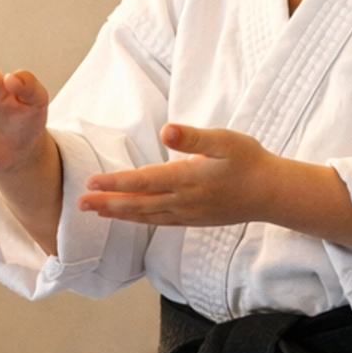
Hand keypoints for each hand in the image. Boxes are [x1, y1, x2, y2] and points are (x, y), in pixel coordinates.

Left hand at [81, 124, 351, 247]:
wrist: (272, 193)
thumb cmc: (249, 162)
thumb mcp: (225, 141)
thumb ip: (194, 137)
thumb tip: (167, 130)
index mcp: (187, 178)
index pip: (144, 182)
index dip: (116, 183)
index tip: (91, 183)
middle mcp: (183, 201)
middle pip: (138, 204)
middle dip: (107, 204)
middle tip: (79, 205)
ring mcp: (187, 213)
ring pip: (146, 216)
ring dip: (118, 215)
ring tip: (95, 212)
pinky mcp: (193, 219)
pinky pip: (158, 222)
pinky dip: (138, 220)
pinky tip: (128, 218)